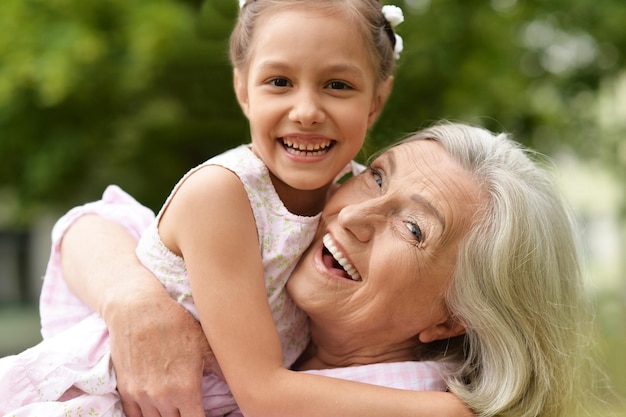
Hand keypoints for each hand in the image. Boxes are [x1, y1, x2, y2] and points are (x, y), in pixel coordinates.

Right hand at [105, 287, 212, 416]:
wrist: (138, 308)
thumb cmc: (175, 323)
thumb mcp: (205, 344)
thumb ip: (223, 369)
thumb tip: (244, 382)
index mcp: (186, 389)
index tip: (206, 415)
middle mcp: (163, 397)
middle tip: (192, 408)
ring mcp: (142, 395)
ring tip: (177, 408)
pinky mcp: (126, 389)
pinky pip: (134, 416)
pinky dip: (146, 416)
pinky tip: (157, 410)